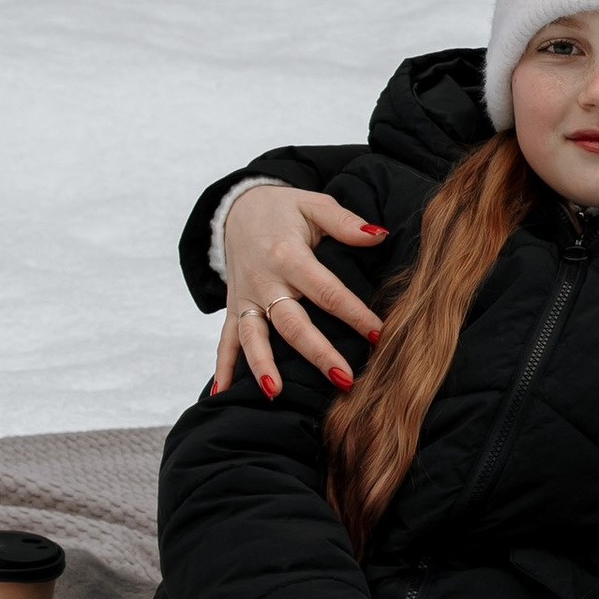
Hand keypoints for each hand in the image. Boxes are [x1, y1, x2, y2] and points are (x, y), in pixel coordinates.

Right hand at [214, 184, 389, 399]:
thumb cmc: (285, 209)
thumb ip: (345, 222)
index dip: (353, 314)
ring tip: (276, 392)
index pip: (326, 290)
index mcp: (287, 255)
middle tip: (344, 379)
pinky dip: (221, 367)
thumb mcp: (314, 204)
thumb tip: (379, 234)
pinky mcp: (233, 306)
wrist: (237, 207)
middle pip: (292, 323)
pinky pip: (225, 339)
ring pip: (253, 335)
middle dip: (317, 353)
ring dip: (262, 365)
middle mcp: (264, 281)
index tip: (379, 335)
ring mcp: (245, 297)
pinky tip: (220, 393)